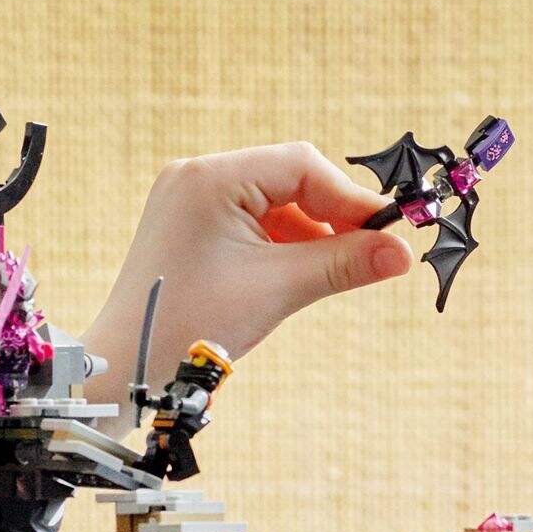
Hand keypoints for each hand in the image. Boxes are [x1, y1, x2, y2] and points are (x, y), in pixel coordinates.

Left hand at [81, 143, 414, 402]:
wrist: (128, 366)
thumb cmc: (192, 324)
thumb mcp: (279, 288)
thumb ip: (344, 263)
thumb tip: (403, 253)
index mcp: (211, 177)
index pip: (302, 165)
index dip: (350, 197)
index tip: (388, 232)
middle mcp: (197, 176)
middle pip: (290, 177)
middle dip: (332, 213)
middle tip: (371, 250)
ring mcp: (191, 199)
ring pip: (275, 200)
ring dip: (311, 230)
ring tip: (338, 267)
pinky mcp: (192, 224)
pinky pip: (253, 218)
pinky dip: (284, 241)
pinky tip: (301, 271)